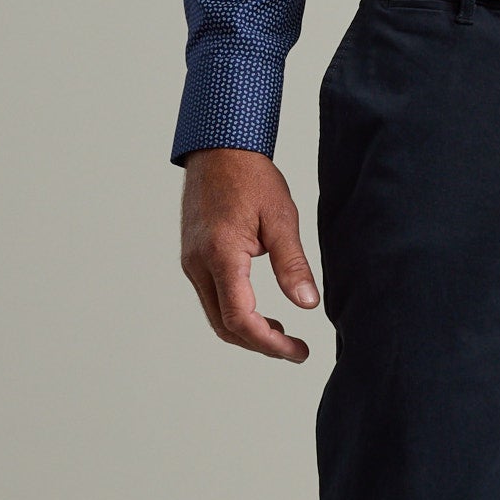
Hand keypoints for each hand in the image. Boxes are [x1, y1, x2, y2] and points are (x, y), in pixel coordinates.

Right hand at [180, 147, 319, 360]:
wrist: (218, 148)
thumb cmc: (251, 176)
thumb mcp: (282, 218)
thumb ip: (292, 264)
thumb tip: (307, 304)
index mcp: (221, 254)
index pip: (240, 318)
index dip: (269, 342)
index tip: (297, 351)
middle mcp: (198, 264)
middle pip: (225, 325)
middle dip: (260, 344)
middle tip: (295, 350)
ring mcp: (192, 262)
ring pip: (215, 315)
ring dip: (247, 331)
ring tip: (283, 334)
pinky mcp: (193, 258)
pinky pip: (212, 297)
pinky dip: (235, 313)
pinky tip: (262, 310)